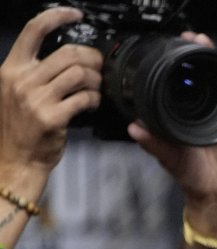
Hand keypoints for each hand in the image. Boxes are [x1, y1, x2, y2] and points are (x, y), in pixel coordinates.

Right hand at [0, 7, 101, 188]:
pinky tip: (91, 105)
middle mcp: (20, 80)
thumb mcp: (17, 93)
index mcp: (11, 69)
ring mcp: (35, 99)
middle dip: (91, 58)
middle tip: (99, 69)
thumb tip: (70, 57)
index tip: (76, 14)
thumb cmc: (21, 128)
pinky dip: (95, 100)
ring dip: (96, 81)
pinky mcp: (51, 117)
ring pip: (80, 74)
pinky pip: (85, 98)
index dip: (57, 16)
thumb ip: (36, 73)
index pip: (33, 30)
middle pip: (68, 53)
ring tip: (95, 90)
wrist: (15, 161)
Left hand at [126, 32, 216, 235]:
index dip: (175, 66)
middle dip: (197, 56)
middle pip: (202, 79)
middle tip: (191, 38)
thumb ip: (154, 143)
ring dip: (216, 66)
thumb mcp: (169, 159)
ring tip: (207, 48)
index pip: (179, 86)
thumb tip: (135, 127)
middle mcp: (203, 113)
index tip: (170, 49)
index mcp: (181, 118)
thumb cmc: (192, 178)